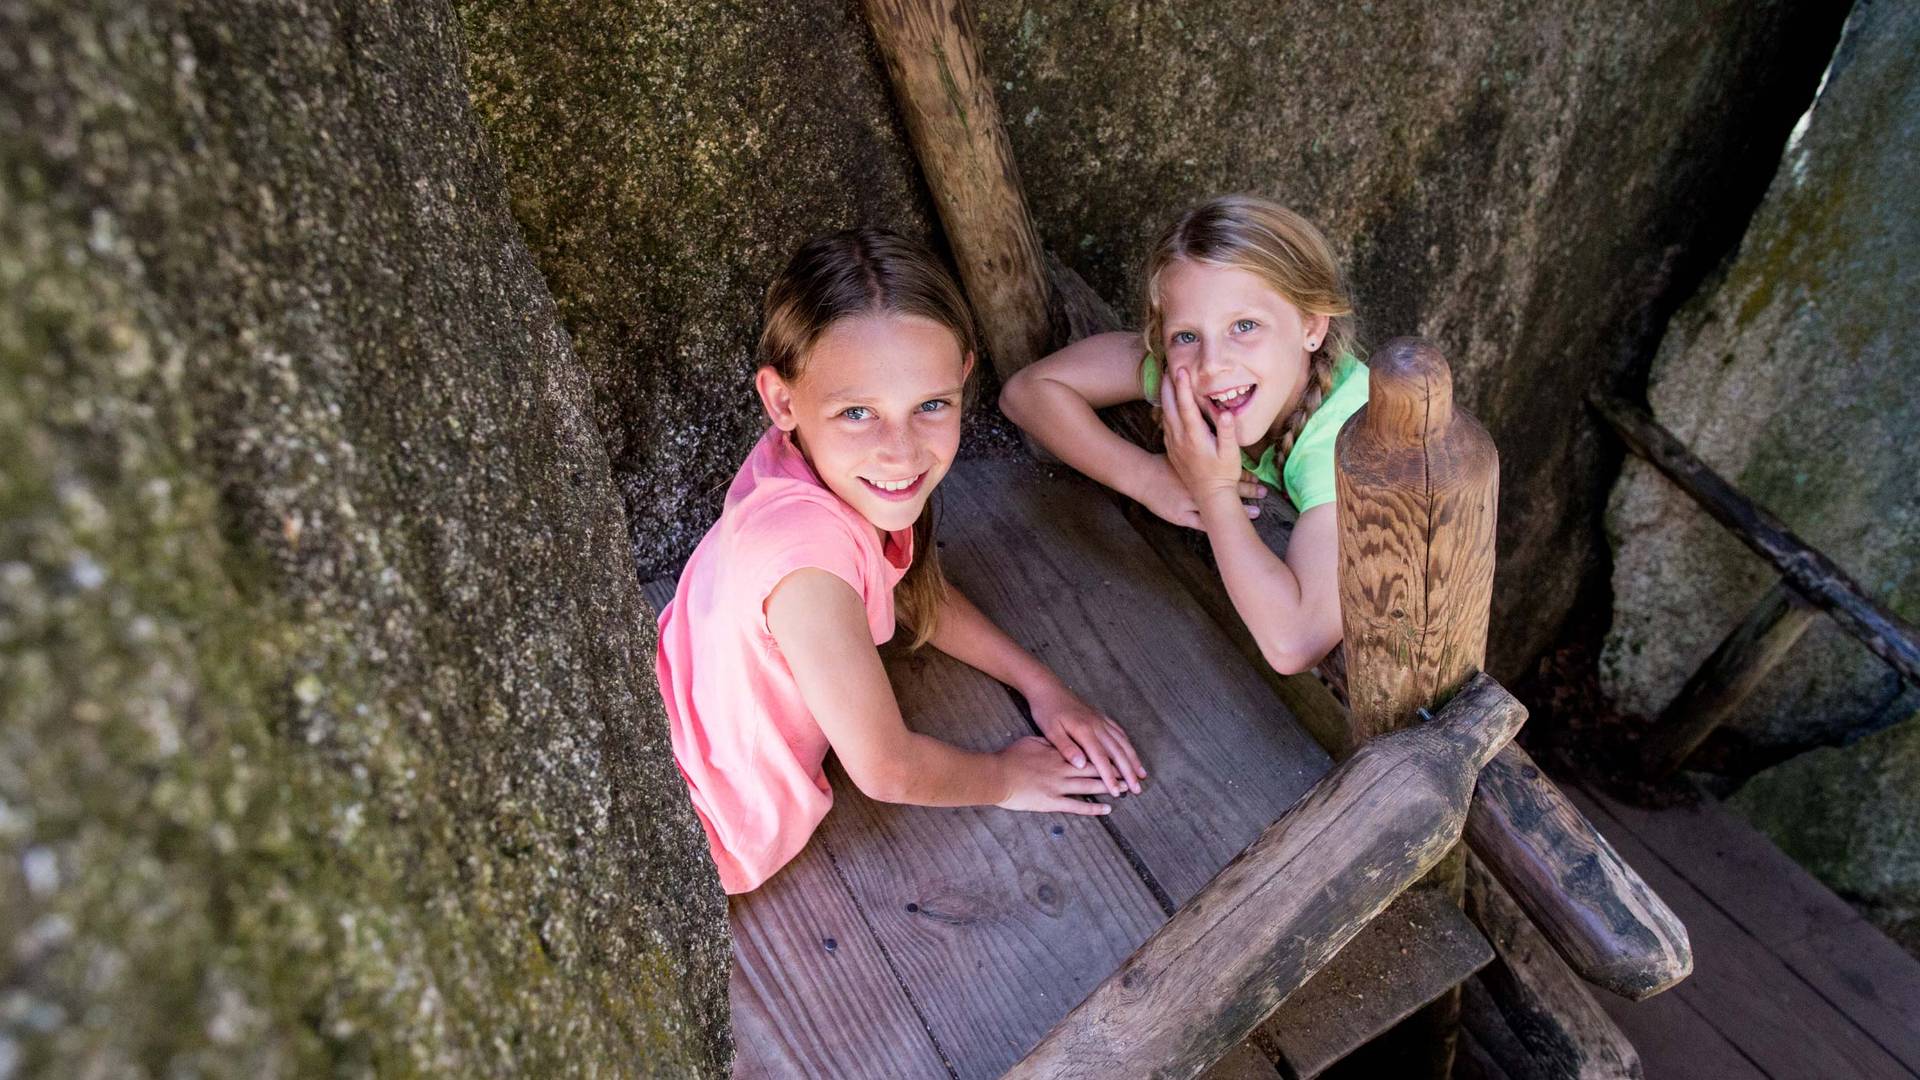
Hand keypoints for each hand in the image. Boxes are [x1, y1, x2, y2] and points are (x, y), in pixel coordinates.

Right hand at [994, 737, 1113, 815]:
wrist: (997, 775)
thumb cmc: (1010, 758)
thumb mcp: (1031, 741)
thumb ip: (1049, 742)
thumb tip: (1062, 741)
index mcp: (1058, 753)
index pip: (1087, 752)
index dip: (1105, 754)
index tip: (1118, 755)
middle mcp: (1063, 768)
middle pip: (1094, 768)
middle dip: (1113, 771)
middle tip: (1130, 774)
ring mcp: (1059, 785)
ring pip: (1090, 785)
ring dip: (1108, 787)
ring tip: (1124, 789)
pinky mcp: (1052, 801)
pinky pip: (1077, 805)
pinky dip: (1093, 807)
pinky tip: (1106, 809)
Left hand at [1028, 684, 1145, 796]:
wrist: (1048, 688)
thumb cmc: (1047, 711)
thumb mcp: (1051, 731)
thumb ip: (1067, 748)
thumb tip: (1082, 765)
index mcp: (1085, 731)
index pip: (1101, 759)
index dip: (1110, 777)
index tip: (1117, 792)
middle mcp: (1097, 726)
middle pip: (1118, 752)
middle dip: (1129, 772)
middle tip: (1137, 789)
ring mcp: (1101, 720)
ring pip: (1122, 742)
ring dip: (1134, 759)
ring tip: (1142, 774)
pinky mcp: (1101, 716)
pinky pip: (1119, 732)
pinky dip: (1128, 744)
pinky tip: (1131, 752)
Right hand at [1135, 454, 1264, 529]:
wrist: (1143, 477)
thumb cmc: (1162, 465)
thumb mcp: (1182, 451)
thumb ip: (1200, 446)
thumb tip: (1216, 430)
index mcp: (1202, 473)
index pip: (1228, 475)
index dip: (1244, 477)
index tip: (1260, 480)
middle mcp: (1199, 488)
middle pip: (1228, 492)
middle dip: (1247, 492)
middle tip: (1265, 493)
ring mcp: (1191, 504)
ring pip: (1219, 509)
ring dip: (1238, 511)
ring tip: (1257, 513)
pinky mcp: (1182, 516)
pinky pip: (1203, 523)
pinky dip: (1218, 526)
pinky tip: (1232, 531)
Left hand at [1161, 366, 1250, 506]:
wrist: (1209, 496)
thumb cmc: (1224, 474)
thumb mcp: (1230, 454)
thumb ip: (1227, 433)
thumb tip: (1226, 412)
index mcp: (1195, 437)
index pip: (1186, 406)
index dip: (1183, 387)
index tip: (1181, 370)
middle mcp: (1180, 439)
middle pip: (1170, 407)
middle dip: (1168, 386)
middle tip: (1168, 367)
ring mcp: (1174, 444)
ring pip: (1165, 415)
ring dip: (1164, 396)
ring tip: (1166, 380)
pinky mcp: (1172, 450)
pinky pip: (1165, 426)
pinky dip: (1165, 411)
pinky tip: (1167, 405)